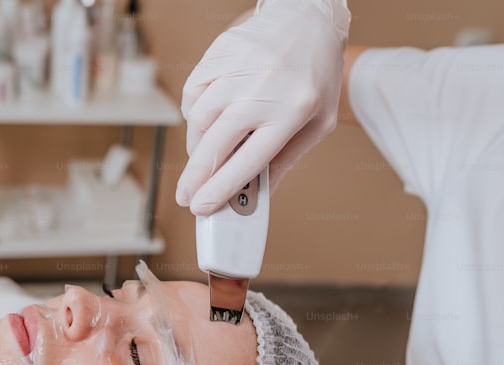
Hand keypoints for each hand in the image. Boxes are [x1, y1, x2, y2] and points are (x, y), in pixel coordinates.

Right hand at [176, 0, 349, 214]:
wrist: (308, 18)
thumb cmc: (316, 72)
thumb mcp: (317, 122)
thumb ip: (287, 158)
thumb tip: (259, 193)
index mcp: (292, 111)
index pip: (248, 161)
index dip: (221, 188)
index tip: (203, 206)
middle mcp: (262, 90)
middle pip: (215, 144)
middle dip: (195, 178)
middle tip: (186, 196)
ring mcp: (238, 69)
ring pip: (199, 120)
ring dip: (198, 145)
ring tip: (206, 154)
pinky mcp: (220, 55)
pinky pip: (193, 93)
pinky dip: (194, 112)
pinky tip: (207, 119)